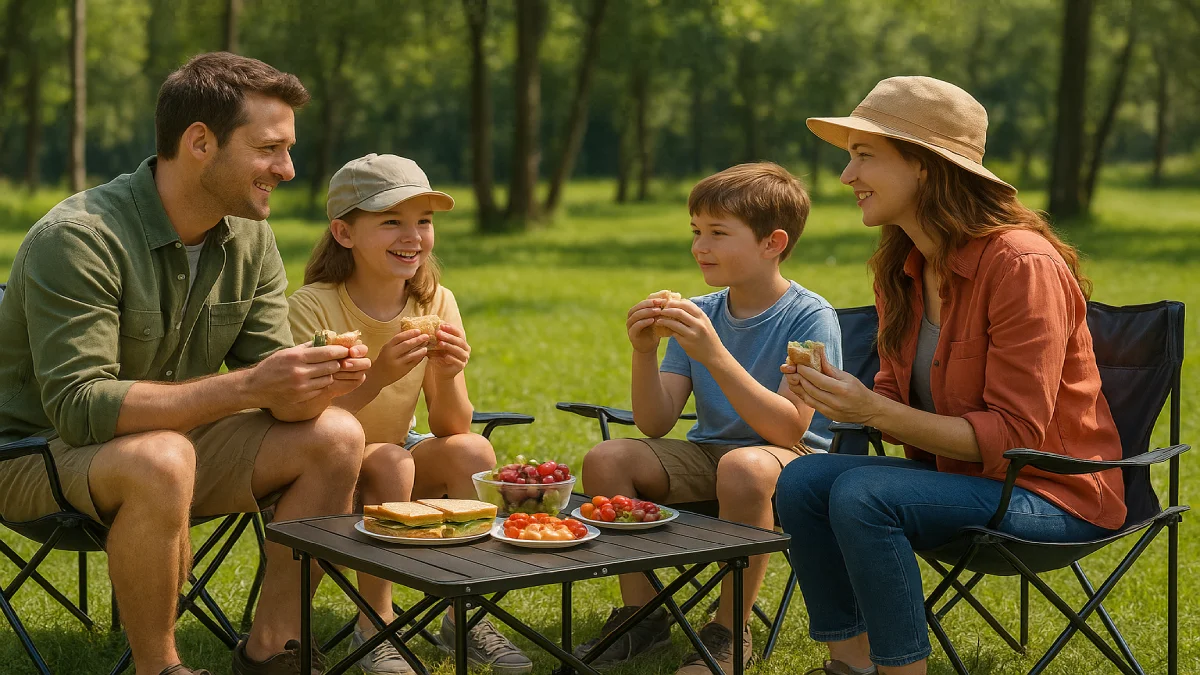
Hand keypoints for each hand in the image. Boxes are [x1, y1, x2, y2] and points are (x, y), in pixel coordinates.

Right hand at [246, 342, 368, 407]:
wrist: (256, 387)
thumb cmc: (272, 367)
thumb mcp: (287, 352)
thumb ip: (306, 347)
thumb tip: (325, 340)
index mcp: (297, 357)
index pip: (327, 353)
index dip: (340, 351)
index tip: (346, 350)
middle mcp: (300, 371)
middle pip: (331, 366)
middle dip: (337, 363)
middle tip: (340, 361)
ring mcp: (302, 386)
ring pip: (328, 378)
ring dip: (330, 374)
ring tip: (326, 370)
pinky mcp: (302, 396)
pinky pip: (321, 389)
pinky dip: (322, 384)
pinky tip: (317, 380)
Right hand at [373, 329, 430, 385]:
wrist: (377, 376)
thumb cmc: (384, 359)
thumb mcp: (387, 349)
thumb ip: (397, 343)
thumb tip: (412, 334)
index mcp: (387, 347)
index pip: (399, 337)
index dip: (410, 333)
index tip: (419, 330)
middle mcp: (391, 355)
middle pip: (406, 345)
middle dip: (418, 340)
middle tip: (426, 336)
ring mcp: (397, 363)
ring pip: (411, 355)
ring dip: (420, 350)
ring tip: (426, 346)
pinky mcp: (402, 371)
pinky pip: (413, 363)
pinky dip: (419, 358)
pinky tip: (423, 354)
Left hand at [427, 322, 469, 378]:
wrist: (440, 371)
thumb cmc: (439, 356)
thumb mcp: (438, 346)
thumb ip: (437, 338)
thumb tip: (430, 327)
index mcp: (462, 342)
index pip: (458, 333)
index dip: (451, 328)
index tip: (441, 325)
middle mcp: (466, 349)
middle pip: (459, 341)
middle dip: (448, 336)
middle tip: (439, 333)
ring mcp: (464, 358)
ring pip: (458, 350)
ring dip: (449, 346)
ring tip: (440, 343)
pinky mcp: (461, 366)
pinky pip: (457, 361)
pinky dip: (451, 358)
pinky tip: (445, 357)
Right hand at [626, 298, 662, 353]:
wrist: (649, 346)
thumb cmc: (654, 331)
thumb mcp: (657, 319)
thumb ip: (660, 309)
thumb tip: (674, 296)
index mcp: (637, 311)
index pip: (642, 302)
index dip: (651, 300)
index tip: (662, 299)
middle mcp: (631, 317)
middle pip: (637, 307)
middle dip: (649, 304)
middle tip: (659, 303)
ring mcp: (630, 325)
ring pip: (636, 315)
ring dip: (647, 312)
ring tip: (658, 311)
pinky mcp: (631, 334)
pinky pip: (636, 326)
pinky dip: (644, 322)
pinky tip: (652, 320)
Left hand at [655, 299, 722, 364]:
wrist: (714, 354)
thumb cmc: (708, 337)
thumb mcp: (705, 323)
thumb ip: (694, 315)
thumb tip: (679, 304)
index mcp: (702, 317)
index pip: (687, 304)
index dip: (676, 302)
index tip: (668, 302)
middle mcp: (698, 324)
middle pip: (679, 312)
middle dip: (667, 309)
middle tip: (661, 310)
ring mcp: (692, 334)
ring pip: (674, 323)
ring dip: (664, 320)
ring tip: (658, 319)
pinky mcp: (687, 343)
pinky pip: (674, 333)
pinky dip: (667, 329)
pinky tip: (663, 329)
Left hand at [780, 358, 880, 424]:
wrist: (868, 410)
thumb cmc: (858, 390)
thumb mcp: (846, 376)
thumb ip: (829, 368)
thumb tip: (817, 354)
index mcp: (842, 390)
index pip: (818, 380)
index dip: (806, 371)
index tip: (798, 364)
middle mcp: (835, 402)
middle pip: (810, 389)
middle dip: (799, 378)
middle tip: (792, 369)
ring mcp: (831, 411)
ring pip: (808, 398)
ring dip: (798, 387)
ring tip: (793, 377)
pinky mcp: (827, 416)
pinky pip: (811, 404)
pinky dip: (803, 395)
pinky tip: (799, 387)